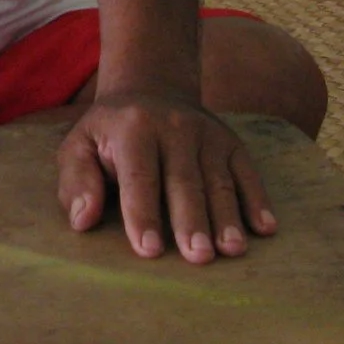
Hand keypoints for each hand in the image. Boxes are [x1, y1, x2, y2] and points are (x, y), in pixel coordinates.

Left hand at [57, 91, 274, 263]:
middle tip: (197, 257)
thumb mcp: (79, 145)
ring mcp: (207, 134)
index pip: (139, 176)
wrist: (151, 87)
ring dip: (227, 217)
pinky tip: (265, 228)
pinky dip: (258, 200)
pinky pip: (247, 172)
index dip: (143, 213)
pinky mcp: (231, 142)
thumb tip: (82, 220)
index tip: (148, 249)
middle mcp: (174, 128)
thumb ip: (77, 182)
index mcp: (133, 129)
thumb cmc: (110, 133)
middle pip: (184, 181)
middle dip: (191, 220)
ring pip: (219, 180)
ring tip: (231, 251)